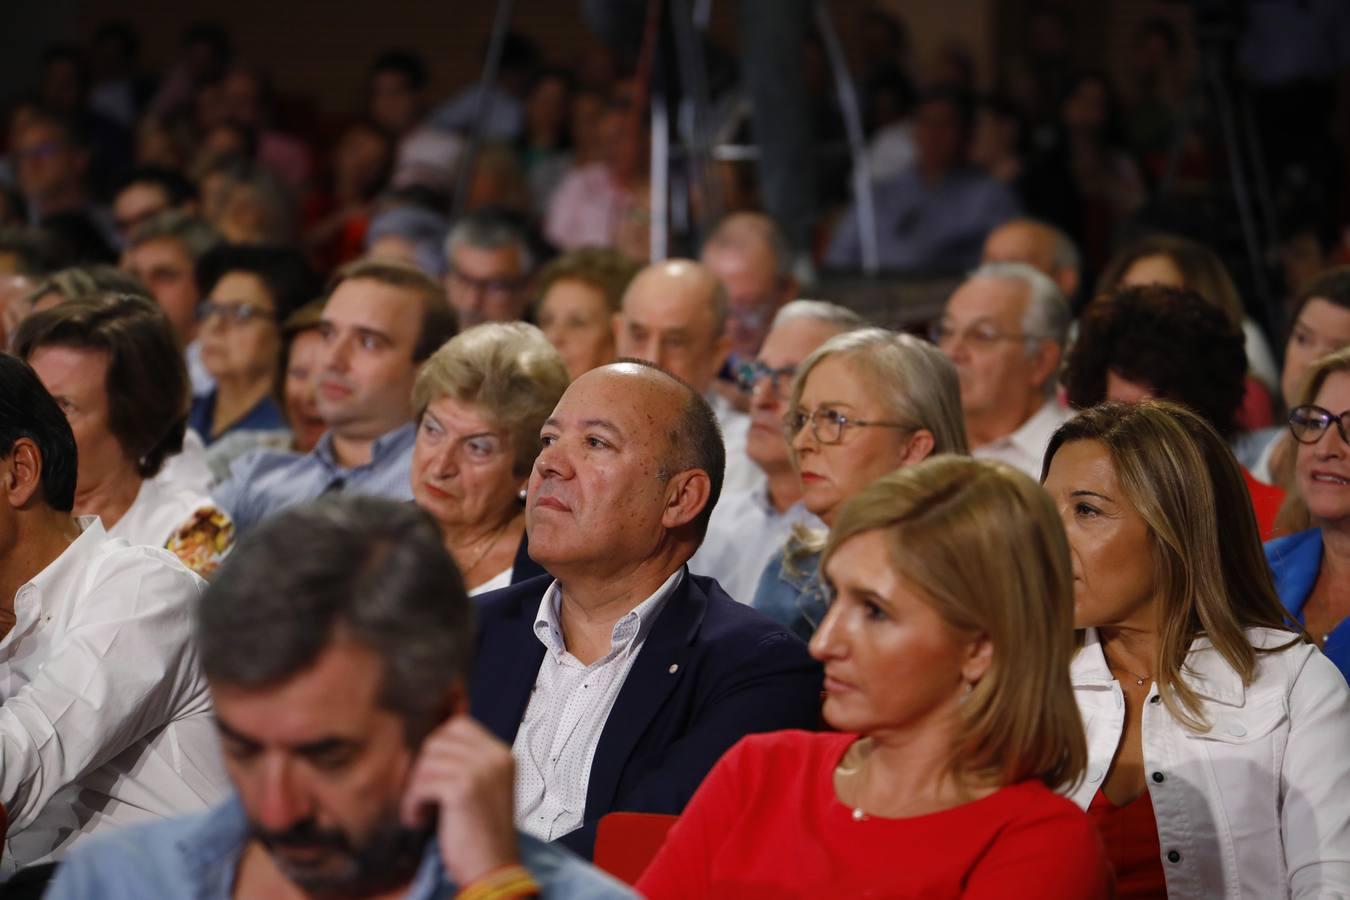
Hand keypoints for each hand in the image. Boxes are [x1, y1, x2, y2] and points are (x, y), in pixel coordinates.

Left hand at [399, 715, 519, 885]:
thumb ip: (467, 763)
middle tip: (421, 792)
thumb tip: (427, 746)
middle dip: (422, 767)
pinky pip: (421, 785)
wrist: (494, 869)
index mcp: (501, 754)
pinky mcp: (462, 790)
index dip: (436, 744)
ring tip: (421, 809)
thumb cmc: (485, 834)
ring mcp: (480, 772)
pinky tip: (419, 819)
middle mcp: (493, 758)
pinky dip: (412, 804)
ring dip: (415, 788)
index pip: (459, 725)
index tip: (429, 769)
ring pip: (426, 763)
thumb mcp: (485, 788)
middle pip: (437, 741)